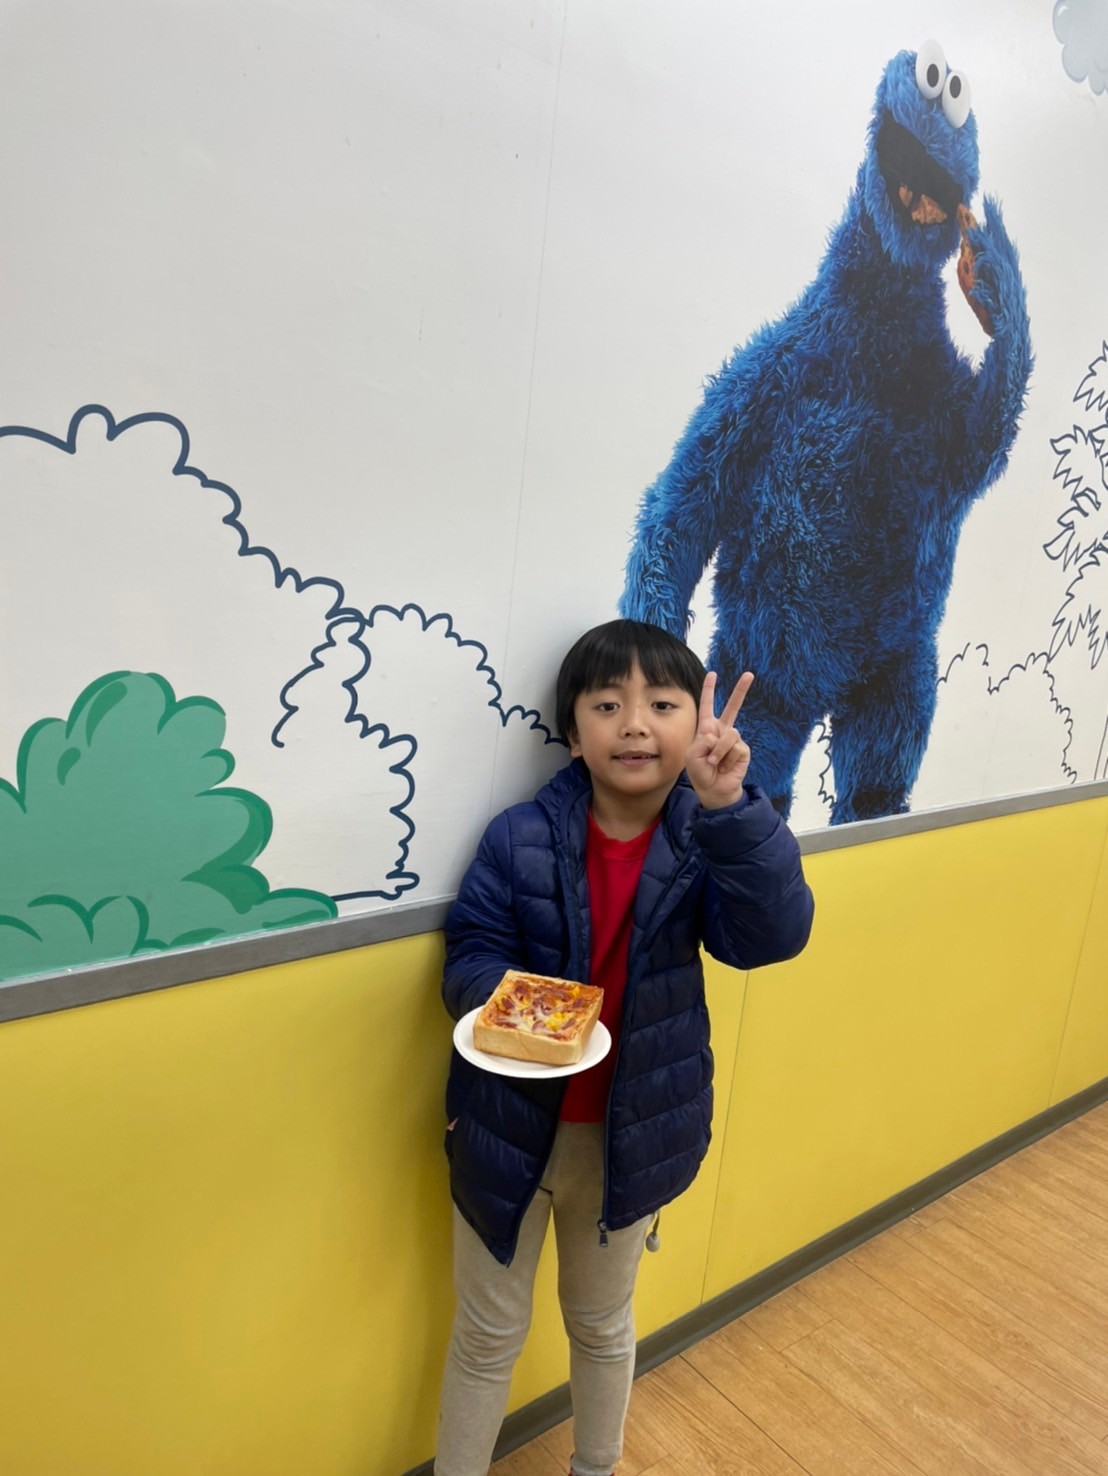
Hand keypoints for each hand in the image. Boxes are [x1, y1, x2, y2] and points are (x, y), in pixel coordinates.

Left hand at [685, 671, 752, 808]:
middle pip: (732, 707)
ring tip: (714, 763)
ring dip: (719, 751)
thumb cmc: (700, 772)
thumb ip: (701, 742)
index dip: (709, 690)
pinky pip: (735, 748)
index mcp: (706, 728)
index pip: (707, 706)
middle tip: (749, 674)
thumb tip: (717, 735)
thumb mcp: (692, 756)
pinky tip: (725, 767)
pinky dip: (726, 759)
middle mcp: (721, 731)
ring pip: (729, 735)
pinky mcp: (743, 750)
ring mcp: (734, 740)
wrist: (714, 790)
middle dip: (740, 690)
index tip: (712, 674)